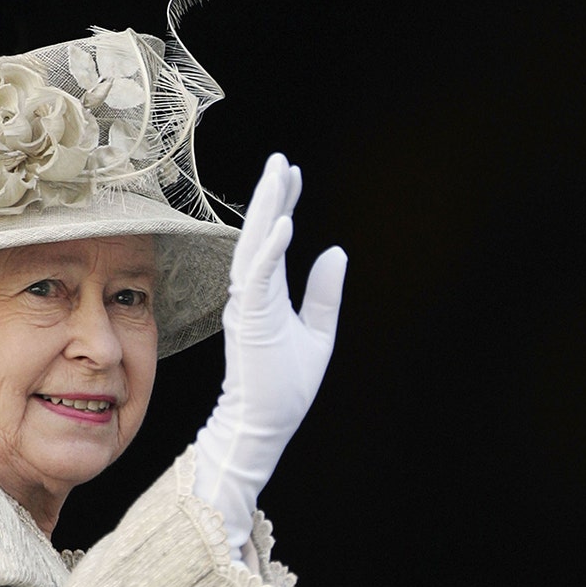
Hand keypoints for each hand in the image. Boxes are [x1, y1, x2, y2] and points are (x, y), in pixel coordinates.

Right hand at [193, 153, 346, 560]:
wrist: (264, 426)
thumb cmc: (285, 387)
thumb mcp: (318, 333)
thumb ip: (324, 294)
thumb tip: (336, 251)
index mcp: (266, 296)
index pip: (272, 240)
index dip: (281, 205)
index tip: (291, 174)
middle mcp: (252, 294)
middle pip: (259, 234)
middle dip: (270, 196)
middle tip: (279, 160)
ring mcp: (248, 306)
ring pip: (254, 246)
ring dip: (266, 210)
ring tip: (277, 175)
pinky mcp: (250, 320)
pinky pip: (259, 276)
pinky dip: (271, 249)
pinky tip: (284, 223)